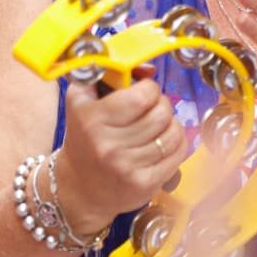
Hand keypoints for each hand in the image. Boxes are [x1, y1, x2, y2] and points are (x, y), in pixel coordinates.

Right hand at [55, 69, 189, 233]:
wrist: (78, 187)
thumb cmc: (85, 136)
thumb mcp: (83, 99)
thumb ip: (109, 74)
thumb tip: (149, 69)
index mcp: (91, 118)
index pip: (142, 95)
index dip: (149, 89)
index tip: (142, 93)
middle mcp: (106, 144)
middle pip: (161, 113)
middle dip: (161, 106)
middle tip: (151, 110)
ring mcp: (125, 166)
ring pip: (173, 133)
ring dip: (170, 125)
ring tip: (157, 127)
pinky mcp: (143, 184)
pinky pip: (178, 153)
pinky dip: (176, 144)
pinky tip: (162, 144)